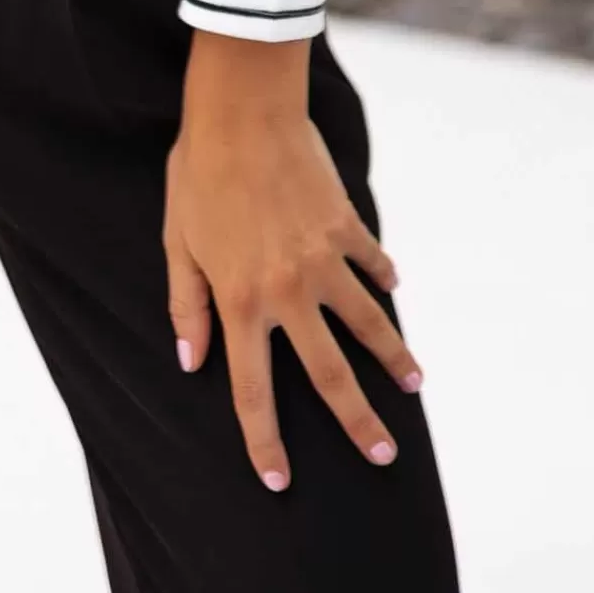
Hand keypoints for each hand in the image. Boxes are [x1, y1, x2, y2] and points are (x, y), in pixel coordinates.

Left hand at [163, 31, 423, 490]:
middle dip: (358, 423)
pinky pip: (371, 262)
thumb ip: (187, 306)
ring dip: (393, 359)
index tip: (279, 482)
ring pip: (368, 323)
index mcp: (240, 302)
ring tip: (416, 387)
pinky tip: (394, 292)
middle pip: (329, 375)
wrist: (243, 109)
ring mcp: (324, 259)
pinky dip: (384, 279)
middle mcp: (288, 291)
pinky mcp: (346, 224)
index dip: (264, 442)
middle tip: (385, 455)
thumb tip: (191, 362)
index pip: (252, 392)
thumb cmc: (199, 174)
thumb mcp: (178, 243)